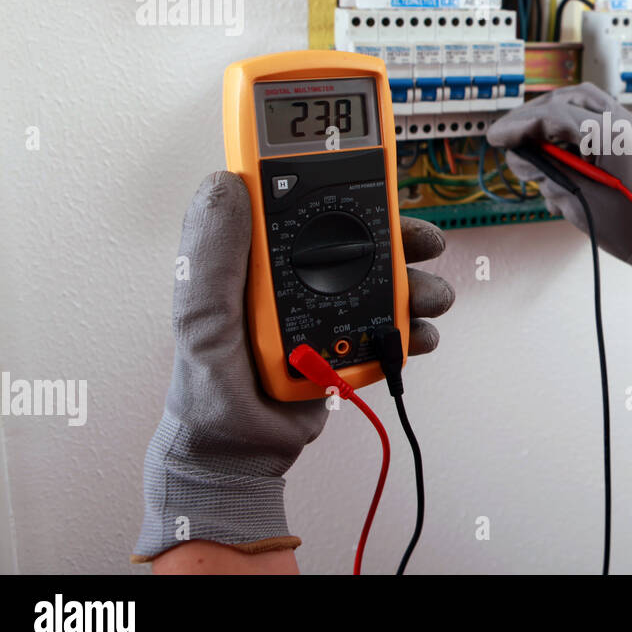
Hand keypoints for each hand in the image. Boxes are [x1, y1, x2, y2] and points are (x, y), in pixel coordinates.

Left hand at [132, 171, 452, 561]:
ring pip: (385, 282)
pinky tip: (419, 335)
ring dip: (417, 285)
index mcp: (259, 261)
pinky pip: (392, 328)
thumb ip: (212, 255)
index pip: (301, 204)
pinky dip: (414, 329)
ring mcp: (327, 312)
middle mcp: (297, 279)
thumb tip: (224, 184)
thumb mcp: (201, 318)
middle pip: (359, 239)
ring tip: (429, 297)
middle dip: (400, 236)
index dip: (339, 182)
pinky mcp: (349, 346)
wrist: (239, 456)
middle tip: (424, 240)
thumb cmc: (207, 391)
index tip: (371, 174)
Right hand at [486, 83, 631, 322]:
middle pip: (576, 99)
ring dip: (560, 125)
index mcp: (617, 136)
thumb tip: (520, 156)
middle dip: (540, 115)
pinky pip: (608, 132)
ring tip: (539, 156)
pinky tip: (566, 171)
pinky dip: (582, 142)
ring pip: (592, 111)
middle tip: (514, 136)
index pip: (558, 116)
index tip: (496, 137)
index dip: (521, 126)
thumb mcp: (581, 203)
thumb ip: (548, 172)